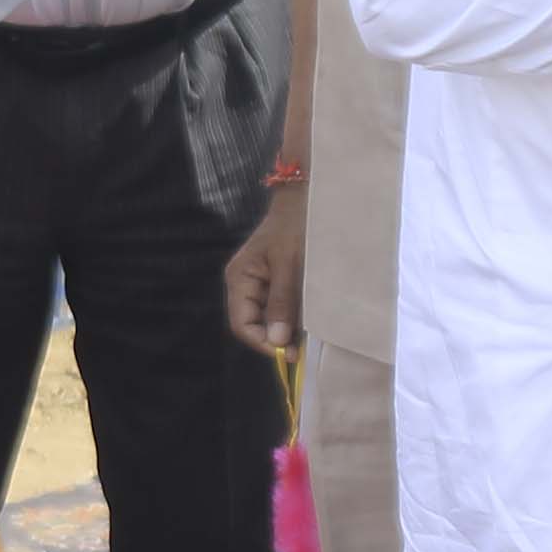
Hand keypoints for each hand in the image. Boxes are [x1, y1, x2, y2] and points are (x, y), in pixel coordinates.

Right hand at [224, 177, 308, 352]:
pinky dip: (295, 316)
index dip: (263, 343)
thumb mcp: (290, 264)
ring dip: (288, 328)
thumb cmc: (295, 225)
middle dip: (278, 337)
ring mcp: (261, 283)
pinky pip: (282, 306)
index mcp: (240, 278)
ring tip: (310, 336)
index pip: (242, 324)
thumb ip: (283, 302)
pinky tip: (311, 320)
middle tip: (304, 349)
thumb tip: (278, 340)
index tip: (289, 353)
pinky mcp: (277, 281)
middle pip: (255, 324)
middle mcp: (245, 284)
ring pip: (271, 318)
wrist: (307, 197)